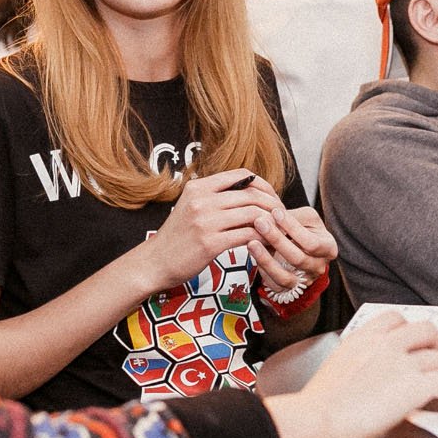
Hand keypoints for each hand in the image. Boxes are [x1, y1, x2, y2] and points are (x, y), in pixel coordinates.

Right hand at [136, 168, 284, 292]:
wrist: (155, 262)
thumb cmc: (178, 237)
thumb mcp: (191, 206)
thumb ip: (215, 196)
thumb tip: (249, 191)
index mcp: (199, 187)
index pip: (242, 175)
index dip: (263, 185)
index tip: (271, 199)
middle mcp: (202, 200)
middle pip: (251, 194)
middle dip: (273, 205)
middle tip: (281, 217)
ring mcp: (205, 221)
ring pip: (253, 214)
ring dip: (270, 223)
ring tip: (276, 232)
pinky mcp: (210, 243)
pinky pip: (247, 236)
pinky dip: (262, 239)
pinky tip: (266, 244)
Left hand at [248, 201, 337, 293]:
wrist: (300, 247)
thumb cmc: (305, 229)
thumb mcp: (307, 217)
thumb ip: (294, 217)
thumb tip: (273, 217)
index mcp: (328, 249)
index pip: (311, 242)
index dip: (292, 227)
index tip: (275, 212)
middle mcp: (318, 268)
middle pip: (297, 259)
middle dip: (276, 240)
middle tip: (259, 222)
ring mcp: (303, 281)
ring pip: (284, 276)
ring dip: (266, 259)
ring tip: (252, 242)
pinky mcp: (288, 289)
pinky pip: (273, 284)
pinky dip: (262, 270)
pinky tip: (254, 255)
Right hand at [267, 314, 437, 437]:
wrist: (318, 417)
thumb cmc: (320, 404)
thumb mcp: (337, 368)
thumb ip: (359, 362)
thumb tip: (374, 375)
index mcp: (362, 338)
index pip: (395, 318)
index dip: (410, 330)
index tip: (414, 342)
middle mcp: (384, 344)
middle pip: (426, 329)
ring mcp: (402, 363)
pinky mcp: (415, 385)